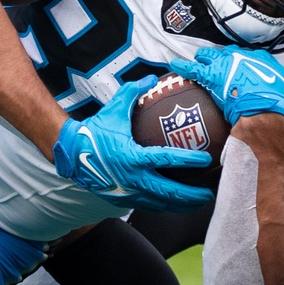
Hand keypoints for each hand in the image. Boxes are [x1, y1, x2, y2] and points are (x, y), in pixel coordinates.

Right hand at [52, 79, 213, 211]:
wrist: (72, 156)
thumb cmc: (94, 132)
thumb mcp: (113, 110)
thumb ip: (132, 92)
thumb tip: (150, 78)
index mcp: (132, 157)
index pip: (166, 159)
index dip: (188, 159)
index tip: (205, 159)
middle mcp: (133, 178)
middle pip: (170, 192)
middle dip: (193, 194)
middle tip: (211, 190)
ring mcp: (129, 192)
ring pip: (162, 204)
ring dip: (183, 204)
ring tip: (200, 201)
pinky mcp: (125, 200)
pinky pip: (151, 206)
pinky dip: (167, 206)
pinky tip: (178, 203)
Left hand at [170, 45, 283, 122]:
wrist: (263, 107)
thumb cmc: (279, 100)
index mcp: (261, 58)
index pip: (249, 56)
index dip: (243, 61)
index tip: (240, 65)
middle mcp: (242, 57)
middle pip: (228, 54)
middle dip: (220, 57)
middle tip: (214, 62)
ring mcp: (225, 65)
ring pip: (210, 58)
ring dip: (202, 59)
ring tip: (194, 60)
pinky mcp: (211, 75)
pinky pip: (194, 69)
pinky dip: (183, 67)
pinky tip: (173, 65)